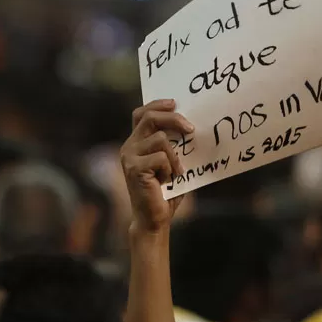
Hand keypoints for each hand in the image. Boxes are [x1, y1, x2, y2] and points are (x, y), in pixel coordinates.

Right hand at [120, 99, 194, 233]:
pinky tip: (167, 181)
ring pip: (160, 139)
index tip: (175, 103)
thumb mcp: (172, 162)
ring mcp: (129, 157)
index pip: (141, 113)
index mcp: (136, 142)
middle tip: (191, 128)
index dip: (157, 104)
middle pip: (150, 118)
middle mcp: (129, 146)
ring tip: (175, 172)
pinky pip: (161, 157)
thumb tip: (191, 126)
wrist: (155, 219)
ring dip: (174, 156)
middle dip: (173, 119)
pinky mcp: (134, 168)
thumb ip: (174, 145)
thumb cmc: (166, 192)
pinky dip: (171, 168)